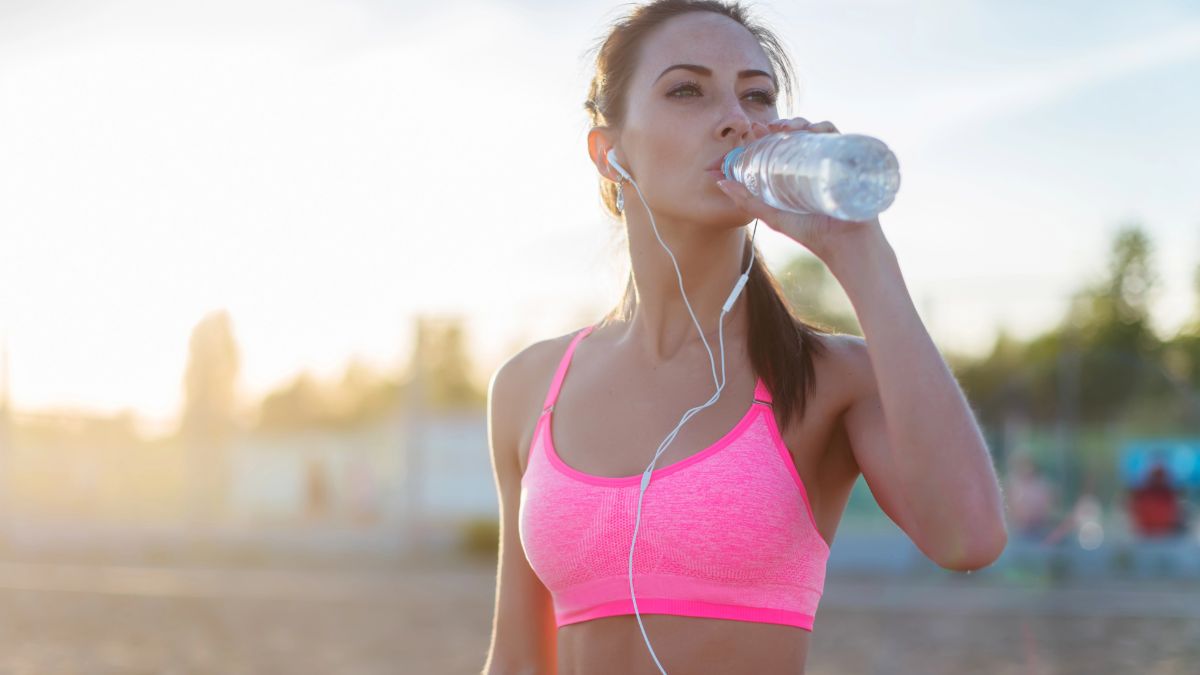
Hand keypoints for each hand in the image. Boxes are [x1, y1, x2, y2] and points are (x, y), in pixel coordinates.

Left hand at [717, 117, 882, 259]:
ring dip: (803, 122)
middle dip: (785, 124)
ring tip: (786, 128)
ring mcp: (835, 161)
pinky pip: (840, 137)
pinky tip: (812, 130)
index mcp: (801, 172)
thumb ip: (746, 201)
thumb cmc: (812, 234)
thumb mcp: (773, 216)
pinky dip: (826, 128)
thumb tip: (719, 181)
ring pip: (820, 131)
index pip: (785, 145)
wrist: (846, 245)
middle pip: (803, 134)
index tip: (753, 129)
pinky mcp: (851, 161)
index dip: (769, 133)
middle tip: (767, 127)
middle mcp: (818, 163)